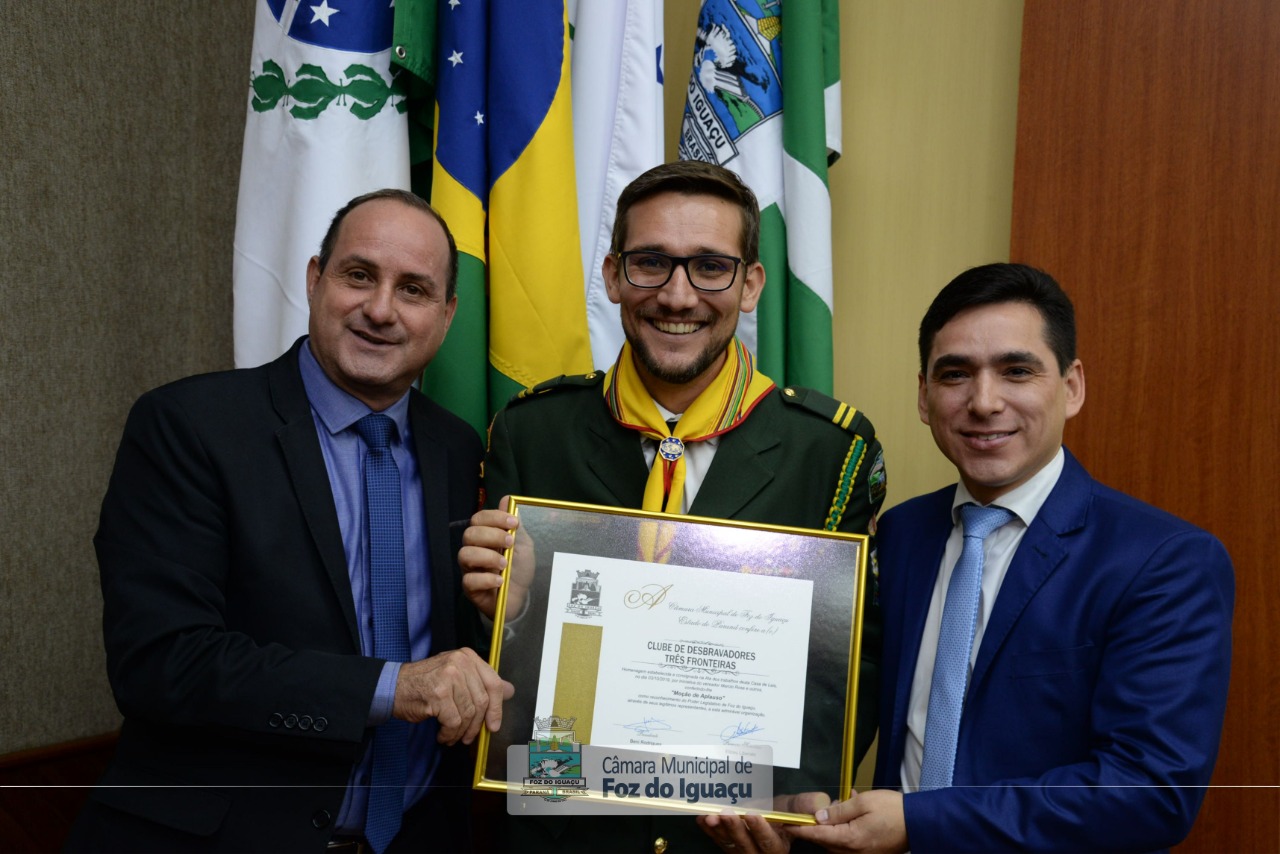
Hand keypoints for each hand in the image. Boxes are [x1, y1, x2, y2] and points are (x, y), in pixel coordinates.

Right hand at [392, 647, 513, 743]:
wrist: (393, 687)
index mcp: (467, 656)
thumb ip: (482, 682)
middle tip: (470, 737)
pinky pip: (454, 722)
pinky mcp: (438, 694)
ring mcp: (449, 677)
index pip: (494, 683)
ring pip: (468, 714)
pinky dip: (449, 734)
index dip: (497, 707)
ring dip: (461, 732)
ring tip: (453, 736)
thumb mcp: (456, 675)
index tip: (494, 725)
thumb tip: (510, 690)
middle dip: (477, 725)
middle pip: (482, 701)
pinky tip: (442, 734)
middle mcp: (460, 663)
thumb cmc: (425, 683)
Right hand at [459, 496, 532, 618]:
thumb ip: (515, 525)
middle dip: (491, 536)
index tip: (513, 523)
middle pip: (469, 534)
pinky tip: (500, 580)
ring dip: (488, 557)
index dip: (494, 518)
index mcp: (485, 536)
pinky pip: (468, 580)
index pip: (478, 519)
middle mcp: (474, 550)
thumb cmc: (519, 568)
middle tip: (510, 543)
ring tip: (504, 565)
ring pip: (465, 555)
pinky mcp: (470, 588)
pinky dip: (486, 579)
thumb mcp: (523, 544)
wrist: (522, 596)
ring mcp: (469, 569)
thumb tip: (507, 499)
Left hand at [697, 792, 829, 853]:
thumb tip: (818, 801)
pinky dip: (708, 830)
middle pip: (745, 845)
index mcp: (778, 847)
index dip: (760, 829)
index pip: (769, 842)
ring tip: (710, 815)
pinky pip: (717, 842)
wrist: (767, 820)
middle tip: (726, 812)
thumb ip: (802, 804)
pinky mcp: (729, 849)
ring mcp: (742, 853)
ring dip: (718, 830)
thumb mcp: (793, 808)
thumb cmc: (780, 815)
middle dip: (734, 828)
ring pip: (729, 845)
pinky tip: (702, 817)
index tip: (752, 813)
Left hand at [785, 790, 906, 853]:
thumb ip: (838, 810)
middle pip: (826, 841)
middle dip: (816, 827)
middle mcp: (854, 852)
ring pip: (837, 843)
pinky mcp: (869, 853)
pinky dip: (845, 830)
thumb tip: (819, 816)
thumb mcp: (863, 803)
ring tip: (842, 807)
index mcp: (850, 839)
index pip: (817, 834)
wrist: (919, 823)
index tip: (785, 824)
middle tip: (812, 811)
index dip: (800, 828)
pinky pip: (849, 843)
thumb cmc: (893, 810)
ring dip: (833, 828)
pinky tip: (853, 814)